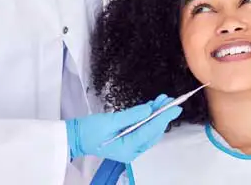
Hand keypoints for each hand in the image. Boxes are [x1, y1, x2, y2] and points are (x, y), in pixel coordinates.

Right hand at [66, 94, 180, 162]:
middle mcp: (132, 150)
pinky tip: (153, 107)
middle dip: (162, 116)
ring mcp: (131, 146)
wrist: (76, 136)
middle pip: (153, 132)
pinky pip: (142, 129)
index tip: (175, 108)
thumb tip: (149, 110)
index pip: (149, 131)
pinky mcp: (128, 140)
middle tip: (172, 101)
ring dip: (157, 115)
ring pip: (149, 130)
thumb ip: (131, 116)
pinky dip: (148, 118)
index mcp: (127, 149)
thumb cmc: (89, 130)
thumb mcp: (109, 121)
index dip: (163, 118)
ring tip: (164, 100)